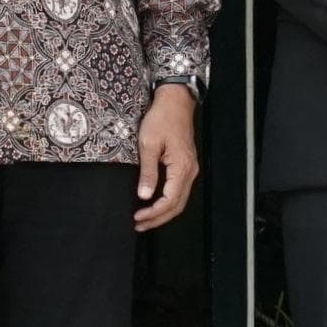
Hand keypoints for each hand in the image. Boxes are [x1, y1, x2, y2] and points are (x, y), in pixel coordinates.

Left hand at [134, 83, 201, 230]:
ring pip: (179, 200)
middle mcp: (189, 171)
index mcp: (181, 167)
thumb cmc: (162, 118)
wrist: (175, 101)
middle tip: (139, 225)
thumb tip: (144, 195)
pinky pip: (178, 190)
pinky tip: (153, 203)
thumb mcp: (149, 144)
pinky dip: (167, 201)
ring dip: (162, 212)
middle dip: (158, 219)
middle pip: (177, 205)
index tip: (137, 217)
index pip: (169, 201)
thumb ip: (148, 172)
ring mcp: (189, 169)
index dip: (153, 213)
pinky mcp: (185, 165)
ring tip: (144, 219)